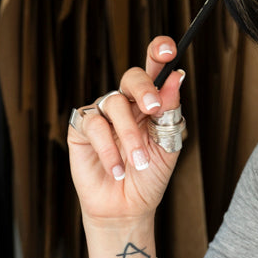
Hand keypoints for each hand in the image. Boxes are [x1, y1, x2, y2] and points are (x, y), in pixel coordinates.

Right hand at [68, 36, 183, 224]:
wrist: (127, 207)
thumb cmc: (148, 177)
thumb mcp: (167, 145)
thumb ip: (169, 112)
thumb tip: (175, 77)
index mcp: (151, 103)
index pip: (155, 69)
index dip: (159, 52)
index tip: (168, 49)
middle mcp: (126, 103)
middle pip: (132, 77)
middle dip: (144, 89)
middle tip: (153, 109)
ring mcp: (103, 114)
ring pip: (115, 103)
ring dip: (130, 135)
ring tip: (138, 162)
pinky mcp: (81, 128)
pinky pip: (94, 125)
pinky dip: (108, 148)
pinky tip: (117, 169)